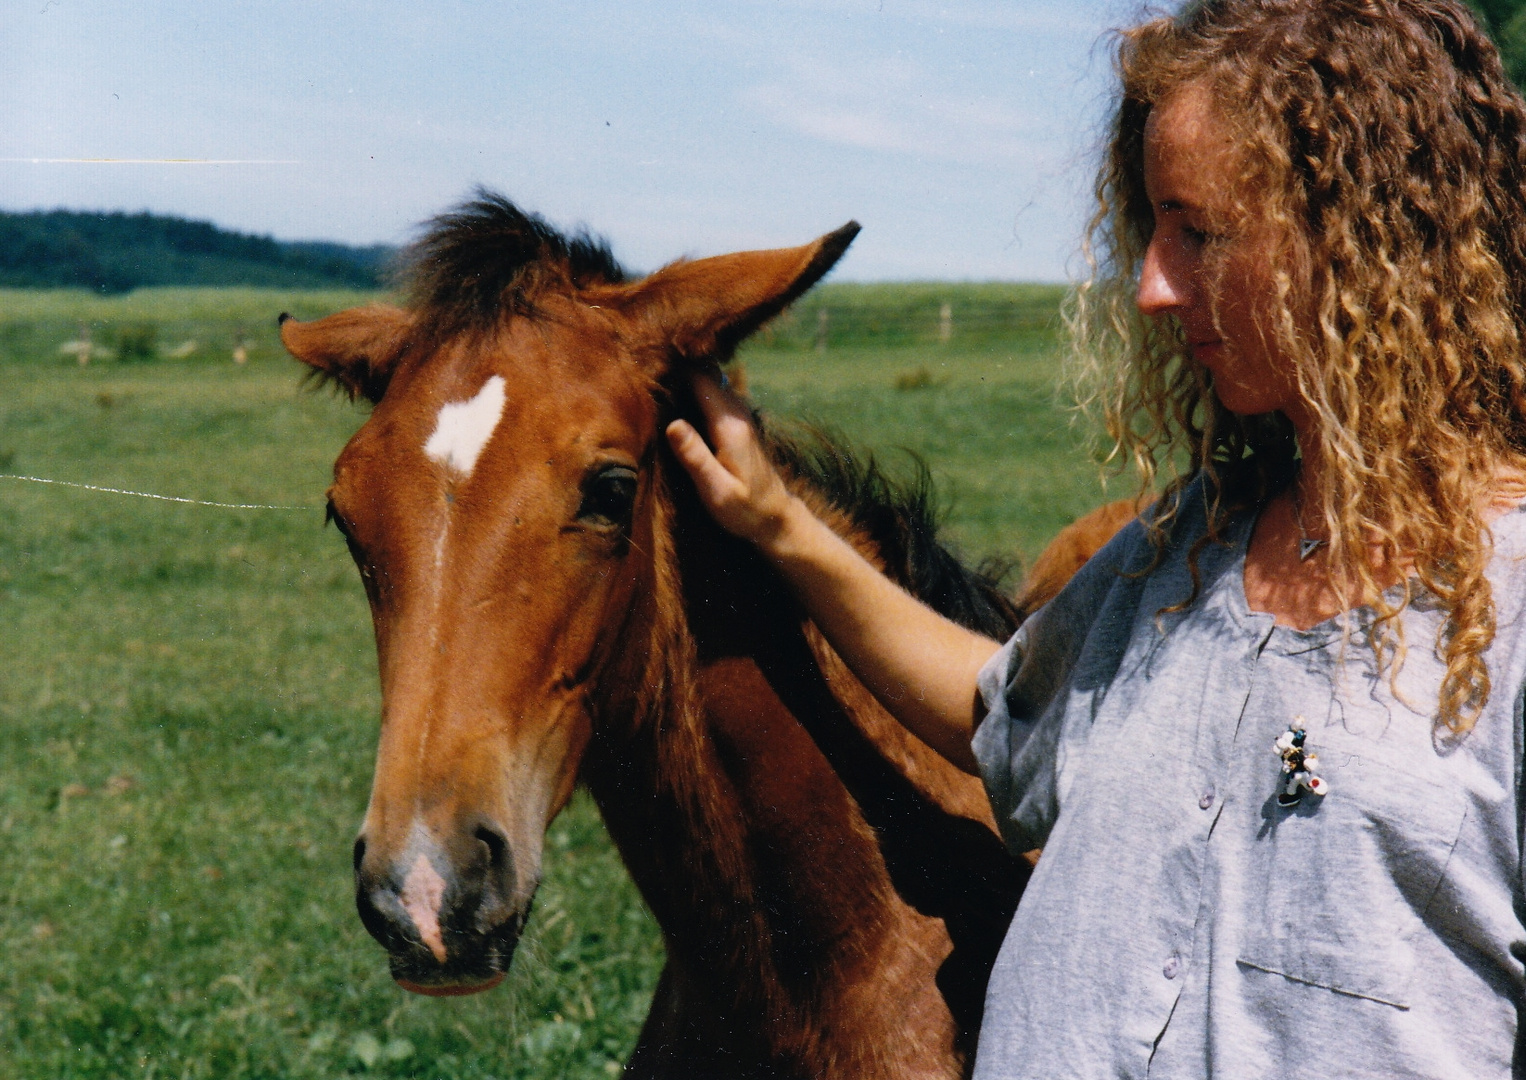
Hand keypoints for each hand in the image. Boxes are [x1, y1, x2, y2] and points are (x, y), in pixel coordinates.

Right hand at [665, 370, 798, 549]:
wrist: (775, 517)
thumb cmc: (744, 508)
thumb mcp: (715, 489)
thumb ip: (694, 456)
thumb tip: (672, 423)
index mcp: (729, 426)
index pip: (700, 380)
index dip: (675, 372)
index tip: (649, 373)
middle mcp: (737, 414)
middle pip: (705, 375)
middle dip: (678, 373)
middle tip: (647, 380)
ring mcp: (740, 416)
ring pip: (710, 383)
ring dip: (686, 382)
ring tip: (658, 389)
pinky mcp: (737, 424)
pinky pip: (713, 397)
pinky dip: (695, 394)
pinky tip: (677, 404)